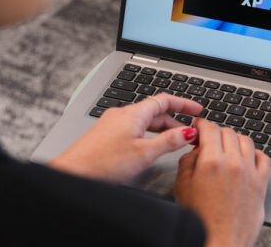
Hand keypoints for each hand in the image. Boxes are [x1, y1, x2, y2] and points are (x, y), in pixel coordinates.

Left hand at [49, 93, 202, 181]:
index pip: (164, 100)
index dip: (184, 103)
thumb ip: (168, 141)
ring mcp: (112, 122)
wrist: (73, 171)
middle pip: (155, 110)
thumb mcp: (144, 153)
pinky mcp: (106, 133)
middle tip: (189, 131)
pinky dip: (147, 133)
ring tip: (173, 140)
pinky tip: (149, 145)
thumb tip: (188, 132)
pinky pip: (133, 127)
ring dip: (161, 127)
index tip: (197, 109)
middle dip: (174, 119)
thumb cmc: (103, 163)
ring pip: (143, 120)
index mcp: (133, 113)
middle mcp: (122, 113)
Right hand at [174, 120, 270, 246]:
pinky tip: (246, 158)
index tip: (199, 126)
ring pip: (246, 141)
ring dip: (235, 139)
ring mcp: (250, 172)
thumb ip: (188, 161)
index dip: (202, 124)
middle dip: (216, 132)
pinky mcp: (261, 183)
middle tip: (209, 139)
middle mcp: (233, 163)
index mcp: (211, 162)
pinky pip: (263, 157)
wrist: (221, 241)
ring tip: (227, 147)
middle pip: (228, 131)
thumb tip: (196, 148)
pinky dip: (254, 153)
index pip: (210, 128)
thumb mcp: (182, 186)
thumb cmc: (201, 220)